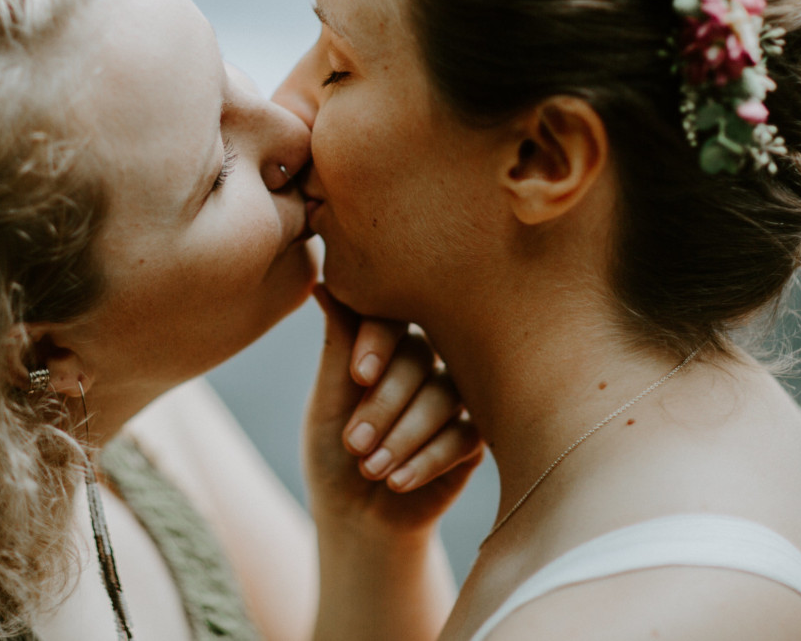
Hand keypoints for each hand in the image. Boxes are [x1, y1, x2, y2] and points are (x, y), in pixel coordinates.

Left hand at [303, 285, 481, 536]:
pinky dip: (429, 459)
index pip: (390, 319)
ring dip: (405, 435)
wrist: (357, 517)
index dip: (377, 342)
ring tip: (372, 468)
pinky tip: (399, 482)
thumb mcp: (327, 401)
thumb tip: (323, 283)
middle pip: (418, 359)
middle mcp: (427, 359)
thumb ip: (337, 345)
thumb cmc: (334, 451)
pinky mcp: (476, 435)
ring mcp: (455, 395)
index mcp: (387, 340)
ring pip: (445, 396)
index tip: (357, 376)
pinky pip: (467, 435)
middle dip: (383, 404)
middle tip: (354, 443)